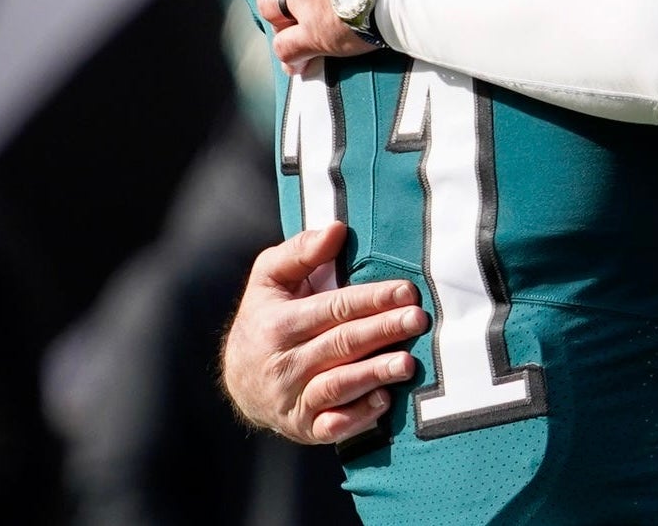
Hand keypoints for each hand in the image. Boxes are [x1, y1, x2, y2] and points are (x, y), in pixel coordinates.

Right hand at [220, 222, 429, 444]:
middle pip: (339, 345)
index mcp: (277, 323)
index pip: (332, 309)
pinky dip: (358, 416)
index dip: (371, 299)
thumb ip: (301, 251)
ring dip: (374, 374)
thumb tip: (337, 229)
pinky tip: (385, 401)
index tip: (406, 291)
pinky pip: (332, 426)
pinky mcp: (304, 428)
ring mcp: (292, 399)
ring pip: (337, 386)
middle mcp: (283, 363)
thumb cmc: (265, 318)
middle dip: (381, 332)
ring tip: (408, 363)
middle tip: (417, 320)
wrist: (240, 380)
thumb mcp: (269, 278)